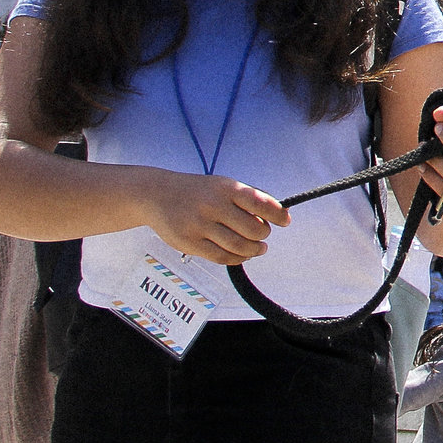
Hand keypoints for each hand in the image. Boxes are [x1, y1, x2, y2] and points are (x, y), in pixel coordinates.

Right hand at [140, 168, 288, 265]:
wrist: (157, 195)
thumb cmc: (198, 192)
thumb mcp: (223, 184)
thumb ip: (249, 197)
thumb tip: (280, 213)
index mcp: (226, 189)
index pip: (260, 203)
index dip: (277, 214)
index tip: (285, 221)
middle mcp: (213, 205)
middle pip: (253, 229)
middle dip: (263, 235)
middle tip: (263, 235)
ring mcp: (200, 225)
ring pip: (239, 246)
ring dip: (254, 250)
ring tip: (258, 248)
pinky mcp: (190, 242)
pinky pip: (221, 257)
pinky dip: (237, 258)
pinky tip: (241, 254)